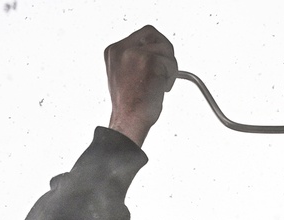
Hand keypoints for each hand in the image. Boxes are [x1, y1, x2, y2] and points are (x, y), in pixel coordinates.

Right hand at [105, 25, 177, 146]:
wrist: (128, 121)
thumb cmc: (129, 106)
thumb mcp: (123, 75)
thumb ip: (134, 60)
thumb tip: (155, 53)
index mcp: (113, 51)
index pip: (142, 35)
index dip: (155, 46)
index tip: (159, 61)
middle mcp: (121, 49)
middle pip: (153, 34)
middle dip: (165, 51)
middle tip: (165, 71)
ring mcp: (134, 53)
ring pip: (165, 49)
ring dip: (169, 68)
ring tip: (159, 85)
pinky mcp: (148, 60)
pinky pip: (170, 62)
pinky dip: (170, 77)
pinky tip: (160, 89)